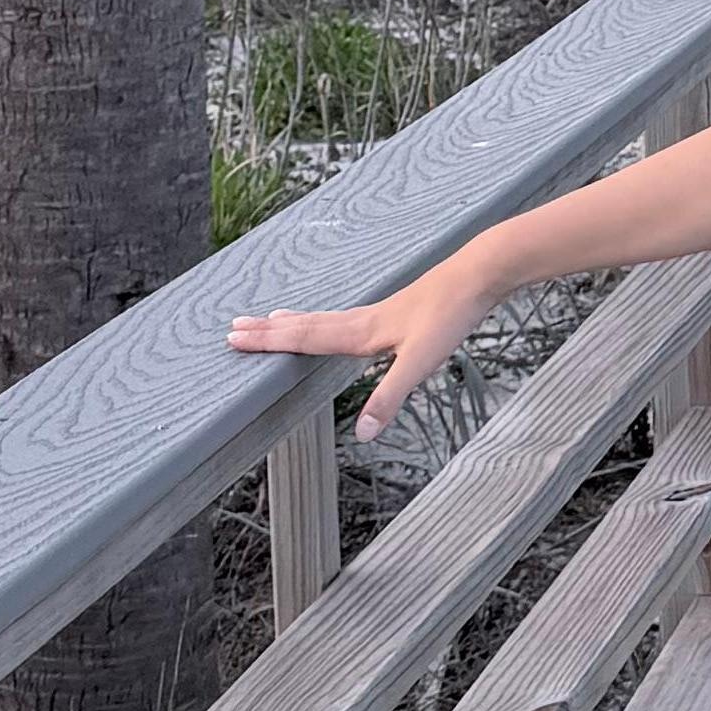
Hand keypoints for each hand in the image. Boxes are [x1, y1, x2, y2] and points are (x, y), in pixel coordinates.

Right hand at [230, 248, 491, 435]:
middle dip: (268, 331)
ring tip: (270, 321)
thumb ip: (389, 397)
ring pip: (324, 319)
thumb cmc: (449, 315)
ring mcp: (377, 314)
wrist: (476, 276)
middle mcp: (362, 320)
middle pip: (305, 326)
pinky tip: (333, 323)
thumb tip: (362, 434)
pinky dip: (324, 319)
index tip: (235, 338)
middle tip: (233, 328)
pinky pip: (344, 317)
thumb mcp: (420, 362)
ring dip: (293, 323)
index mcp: (361, 333)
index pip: (304, 339)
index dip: (269, 341)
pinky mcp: (393, 312)